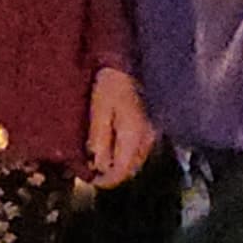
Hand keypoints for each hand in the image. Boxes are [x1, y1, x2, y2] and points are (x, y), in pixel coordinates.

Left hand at [85, 67, 157, 187]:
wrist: (128, 61)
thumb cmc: (110, 84)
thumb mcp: (98, 112)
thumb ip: (99, 141)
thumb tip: (98, 166)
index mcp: (133, 137)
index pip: (121, 171)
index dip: (105, 180)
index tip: (90, 180)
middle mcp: (148, 138)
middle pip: (131, 169)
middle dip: (113, 174)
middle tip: (94, 171)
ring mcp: (153, 131)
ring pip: (137, 160)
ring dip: (121, 165)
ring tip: (103, 159)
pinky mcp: (153, 124)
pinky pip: (141, 148)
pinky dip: (127, 153)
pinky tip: (116, 146)